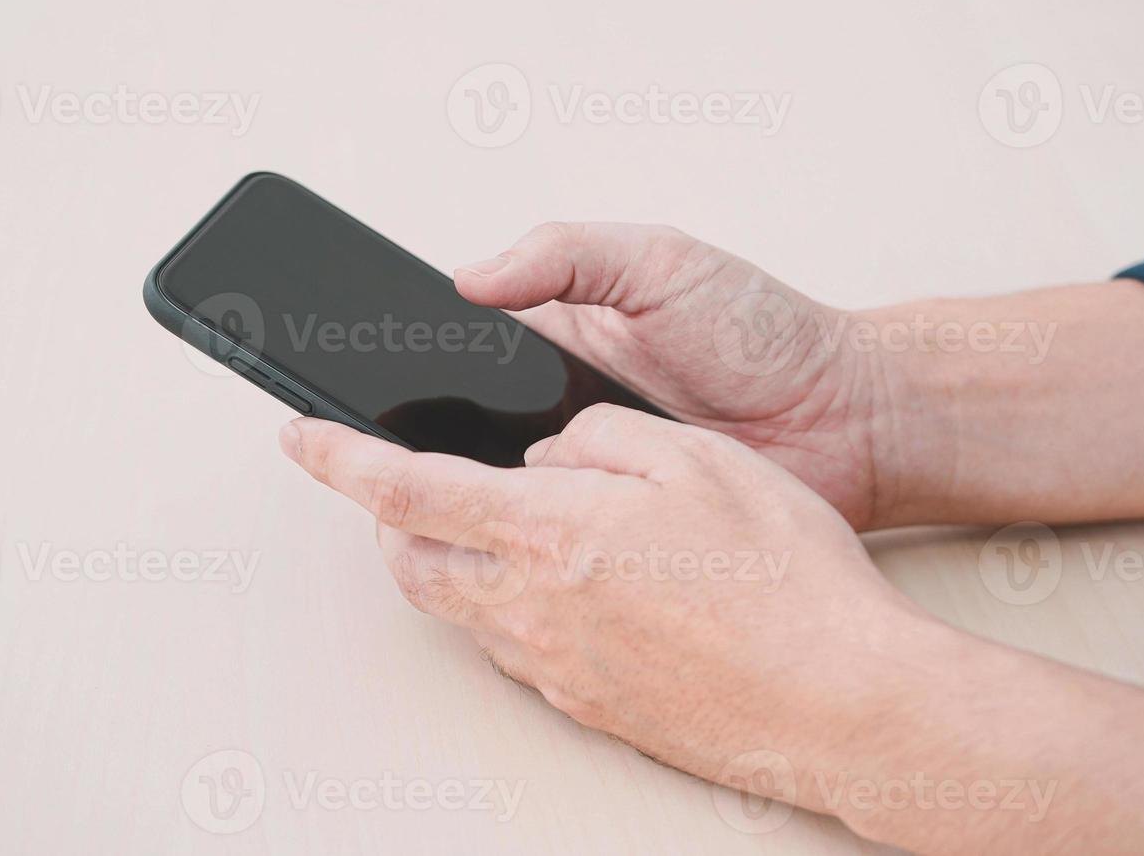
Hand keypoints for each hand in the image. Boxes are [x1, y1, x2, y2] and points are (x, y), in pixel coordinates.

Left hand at [278, 405, 931, 811]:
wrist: (842, 701)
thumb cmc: (784, 580)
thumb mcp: (696, 456)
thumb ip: (599, 437)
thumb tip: (553, 450)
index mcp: (549, 532)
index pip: (404, 488)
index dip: (338, 458)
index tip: (301, 438)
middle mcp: (533, 609)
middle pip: (412, 563)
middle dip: (392, 521)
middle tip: (414, 485)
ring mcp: (557, 667)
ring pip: (461, 611)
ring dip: (458, 564)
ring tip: (517, 529)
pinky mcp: (590, 705)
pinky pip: (518, 649)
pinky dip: (515, 607)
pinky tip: (578, 586)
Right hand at [455, 222, 898, 527]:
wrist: (846, 420)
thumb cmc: (761, 333)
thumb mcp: (658, 262)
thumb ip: (567, 254)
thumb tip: (473, 275)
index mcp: (556, 338)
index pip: (458, 352)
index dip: (419, 362)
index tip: (386, 369)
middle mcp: (557, 410)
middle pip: (462, 430)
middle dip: (441, 436)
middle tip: (434, 435)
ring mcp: (585, 475)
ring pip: (501, 490)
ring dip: (490, 487)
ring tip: (493, 475)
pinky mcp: (615, 532)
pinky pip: (557, 537)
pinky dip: (542, 534)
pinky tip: (538, 522)